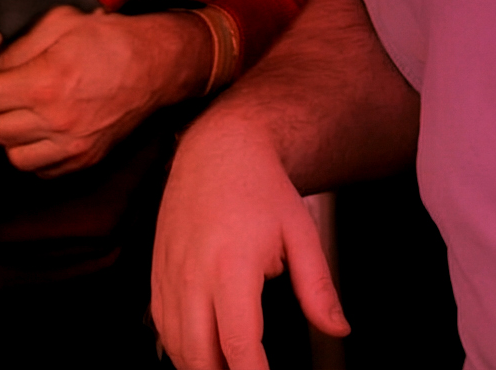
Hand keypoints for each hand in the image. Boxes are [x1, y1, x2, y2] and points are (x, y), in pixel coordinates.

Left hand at [0, 6, 208, 174]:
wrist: (154, 65)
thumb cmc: (106, 39)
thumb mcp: (58, 23)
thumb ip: (15, 47)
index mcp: (45, 82)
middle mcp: (56, 120)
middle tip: (7, 93)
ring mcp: (72, 146)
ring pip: (13, 155)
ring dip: (13, 135)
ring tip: (26, 114)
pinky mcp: (84, 159)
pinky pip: (40, 170)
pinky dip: (35, 154)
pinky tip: (44, 130)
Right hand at [151, 121, 344, 369]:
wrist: (216, 148)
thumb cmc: (260, 188)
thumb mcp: (301, 232)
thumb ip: (317, 287)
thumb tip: (338, 330)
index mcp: (232, 264)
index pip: (239, 344)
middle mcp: (193, 273)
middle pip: (200, 356)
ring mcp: (169, 274)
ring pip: (176, 347)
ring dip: (202, 369)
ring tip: (232, 369)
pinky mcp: (157, 273)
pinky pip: (162, 327)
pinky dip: (182, 350)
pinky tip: (205, 355)